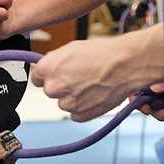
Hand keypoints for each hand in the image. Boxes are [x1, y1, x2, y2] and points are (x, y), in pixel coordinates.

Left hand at [30, 36, 151, 121]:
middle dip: (62, 86)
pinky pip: (76, 113)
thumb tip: (50, 69)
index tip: (58, 74)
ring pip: (64, 103)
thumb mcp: (72, 48)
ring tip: (92, 84)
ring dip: (74, 97)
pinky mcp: (80, 115)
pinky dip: (84, 107)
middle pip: (50, 91)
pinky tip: (95, 94)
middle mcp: (53, 87)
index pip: (37, 77)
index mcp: (47, 68)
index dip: (50, 75)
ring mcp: (67, 103)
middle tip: (80, 77)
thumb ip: (56, 62)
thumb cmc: (103, 53)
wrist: (126, 65)